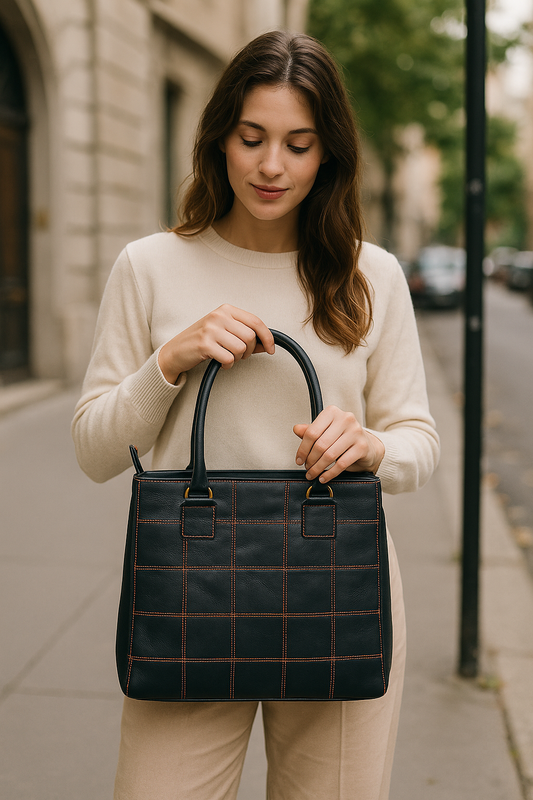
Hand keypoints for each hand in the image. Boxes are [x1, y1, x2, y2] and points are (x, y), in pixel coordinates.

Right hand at [158, 304, 274, 383]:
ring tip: (227, 358)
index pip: (255, 321)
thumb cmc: (203, 341)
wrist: (176, 351)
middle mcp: (218, 316)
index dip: (267, 337)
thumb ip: (246, 336)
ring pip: (240, 348)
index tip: (271, 349)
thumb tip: (268, 344)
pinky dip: (228, 365)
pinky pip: (229, 358)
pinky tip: (220, 363)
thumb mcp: (225, 333)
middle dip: (248, 351)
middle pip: (250, 337)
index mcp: (226, 310)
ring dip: (237, 359)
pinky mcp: (204, 344)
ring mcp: (210, 329)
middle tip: (239, 355)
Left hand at [293, 405, 384, 482]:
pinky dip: (330, 473)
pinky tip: (324, 477)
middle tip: (307, 468)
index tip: (299, 460)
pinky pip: (341, 464)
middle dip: (310, 460)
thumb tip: (296, 429)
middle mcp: (345, 419)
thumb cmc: (343, 438)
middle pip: (320, 444)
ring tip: (313, 473)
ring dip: (318, 468)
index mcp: (332, 412)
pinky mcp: (362, 446)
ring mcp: (355, 432)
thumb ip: (310, 430)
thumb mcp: (325, 432)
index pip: (312, 432)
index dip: (302, 449)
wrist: (367, 446)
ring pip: (330, 455)